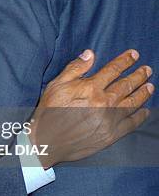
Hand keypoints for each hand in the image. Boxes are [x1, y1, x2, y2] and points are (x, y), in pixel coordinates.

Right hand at [30, 49, 152, 167]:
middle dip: (139, 75)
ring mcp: (109, 119)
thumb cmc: (49, 112)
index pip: (113, 70)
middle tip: (147, 69)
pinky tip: (145, 111)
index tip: (134, 54)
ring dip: (143, 93)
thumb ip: (74, 68)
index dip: (125, 61)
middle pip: (126, 85)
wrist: (47, 142)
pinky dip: (140, 116)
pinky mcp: (111, 135)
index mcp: (91, 87)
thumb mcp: (56, 85)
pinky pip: (131, 124)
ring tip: (150, 86)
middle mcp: (104, 102)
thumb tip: (90, 54)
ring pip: (132, 103)